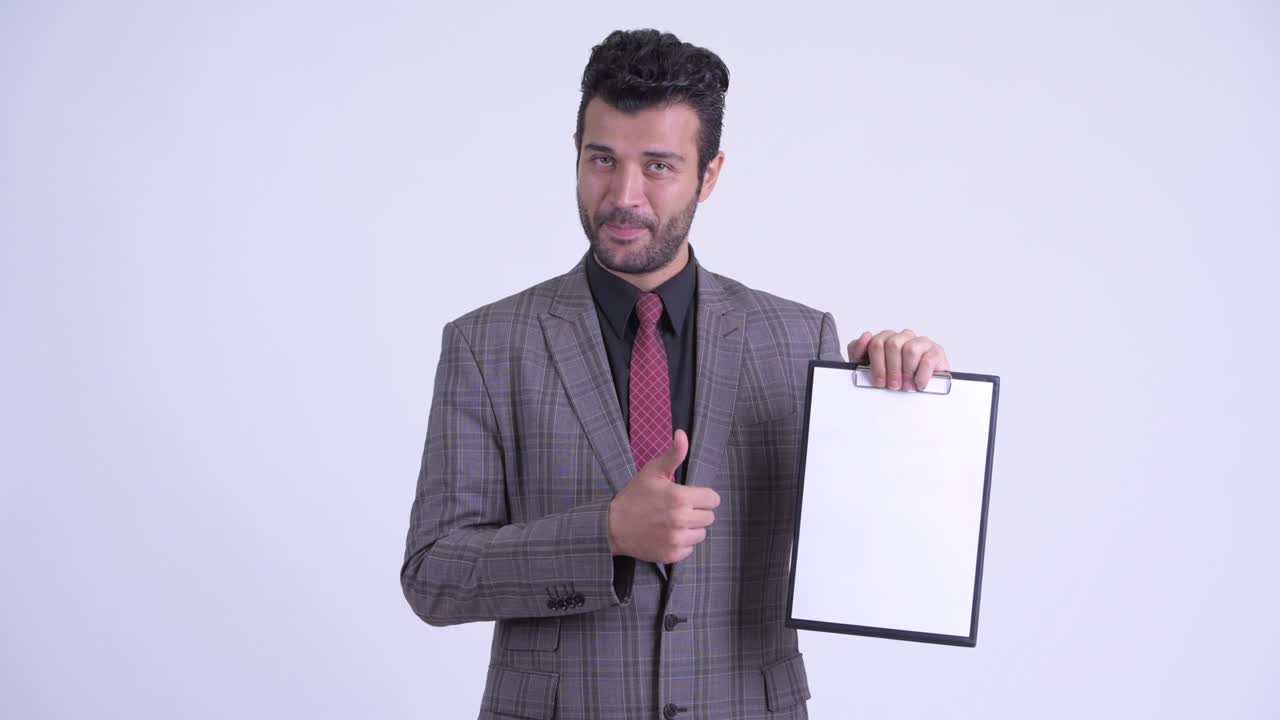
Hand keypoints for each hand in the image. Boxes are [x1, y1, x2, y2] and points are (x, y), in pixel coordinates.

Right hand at [607, 430, 719, 564]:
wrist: (613, 525)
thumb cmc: (635, 496)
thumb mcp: (653, 471)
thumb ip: (673, 454)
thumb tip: (682, 434)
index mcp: (681, 497)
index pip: (713, 499)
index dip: (702, 496)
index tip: (689, 496)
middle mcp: (682, 519)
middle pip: (709, 517)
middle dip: (697, 512)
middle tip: (678, 509)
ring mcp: (677, 539)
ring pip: (701, 534)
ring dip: (691, 528)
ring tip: (672, 522)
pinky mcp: (673, 555)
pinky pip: (690, 549)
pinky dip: (681, 543)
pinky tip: (667, 535)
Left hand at [847, 329, 949, 391]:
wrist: (917, 388)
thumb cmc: (892, 377)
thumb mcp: (867, 367)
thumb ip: (858, 351)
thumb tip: (865, 336)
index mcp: (886, 338)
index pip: (876, 343)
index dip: (877, 365)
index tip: (879, 381)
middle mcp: (903, 337)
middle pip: (892, 345)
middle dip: (891, 370)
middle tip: (893, 385)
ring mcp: (921, 342)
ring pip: (910, 349)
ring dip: (906, 372)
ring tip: (906, 385)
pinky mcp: (936, 351)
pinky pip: (927, 359)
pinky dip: (921, 375)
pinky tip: (918, 384)